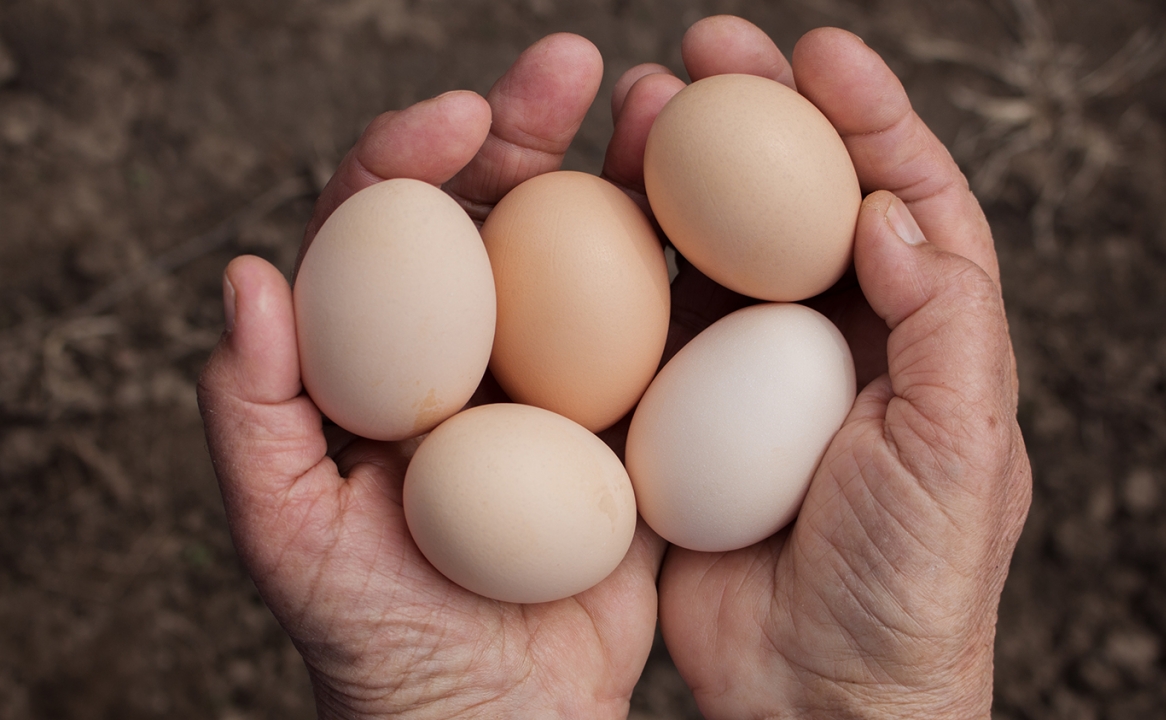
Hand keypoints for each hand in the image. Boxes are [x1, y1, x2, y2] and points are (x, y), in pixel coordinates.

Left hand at [198, 34, 666, 719]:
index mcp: (376, 363)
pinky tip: (724, 222)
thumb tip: (247, 278)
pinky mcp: (629, 417)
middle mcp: (467, 352)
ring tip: (663, 107)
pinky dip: (687, 268)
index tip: (467, 118)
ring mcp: (555, 378)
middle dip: (529, 126)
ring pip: (583, 253)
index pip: (380, 227)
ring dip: (619, 173)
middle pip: (491, 214)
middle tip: (579, 64)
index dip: (413, 153)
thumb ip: (255, 414)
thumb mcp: (291, 544)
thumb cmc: (384, 649)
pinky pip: (659, 328)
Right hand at [613, 17, 1031, 718]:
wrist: (821, 698)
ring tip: (636, 103)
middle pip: (798, 201)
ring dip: (680, 171)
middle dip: (760, 115)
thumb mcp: (959, 450)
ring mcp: (750, 374)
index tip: (818, 54)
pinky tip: (587, 213)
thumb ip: (941, 321)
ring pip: (714, 247)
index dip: (869, 116)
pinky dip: (623, 262)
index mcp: (922, 337)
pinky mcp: (680, 412)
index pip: (904, 200)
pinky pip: (648, 321)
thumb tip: (885, 208)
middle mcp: (836, 340)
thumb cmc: (915, 586)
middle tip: (706, 50)